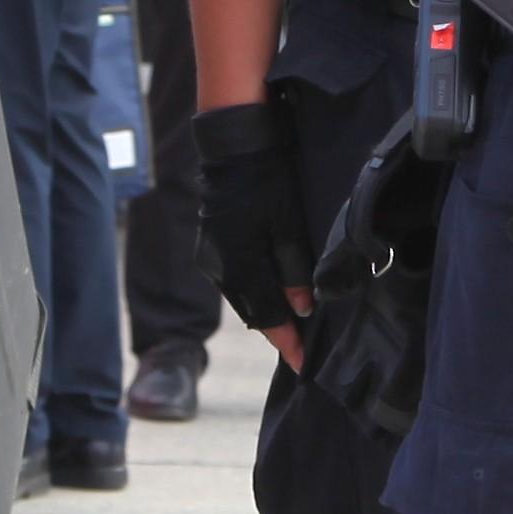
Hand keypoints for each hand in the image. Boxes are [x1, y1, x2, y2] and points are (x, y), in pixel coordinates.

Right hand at [196, 103, 313, 350]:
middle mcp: (217, 269)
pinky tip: (273, 295)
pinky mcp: (209, 248)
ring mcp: (209, 259)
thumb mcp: (289, 224)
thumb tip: (303, 309)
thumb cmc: (267, 181)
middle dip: (277, 332)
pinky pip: (234, 281)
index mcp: (238, 265)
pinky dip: (255, 292)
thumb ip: (295, 270)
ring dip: (266, 312)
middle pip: (252, 312)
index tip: (304, 365)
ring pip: (242, 298)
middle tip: (303, 350)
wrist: (233, 148)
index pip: (266, 316)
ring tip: (292, 327)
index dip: (287, 342)